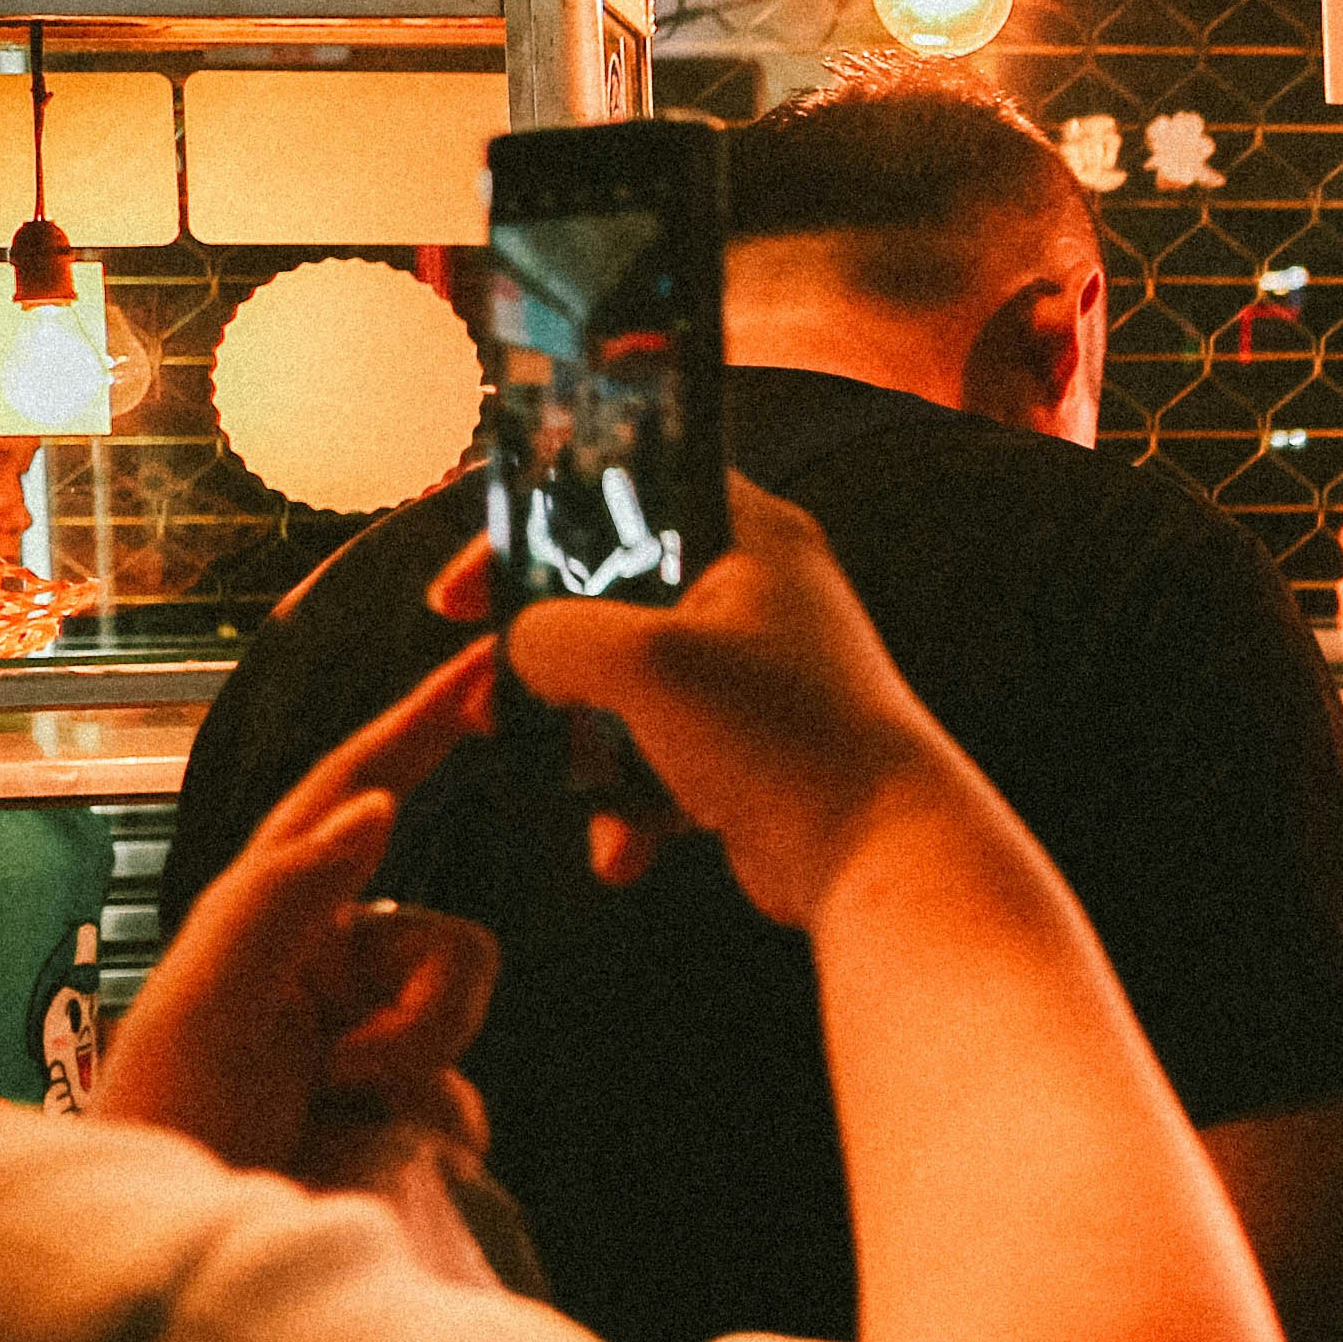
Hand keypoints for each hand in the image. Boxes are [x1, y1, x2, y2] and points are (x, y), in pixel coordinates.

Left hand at [98, 639, 502, 1178]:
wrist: (187, 1253)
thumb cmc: (167, 1121)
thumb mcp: (209, 1001)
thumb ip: (290, 898)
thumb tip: (377, 807)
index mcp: (270, 912)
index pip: (350, 795)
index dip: (415, 726)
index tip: (482, 666)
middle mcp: (332, 963)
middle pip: (448, 938)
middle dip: (420, 1011)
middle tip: (351, 1073)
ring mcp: (382, 1036)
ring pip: (469, 1005)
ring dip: (413, 1064)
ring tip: (328, 1124)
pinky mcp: (419, 1106)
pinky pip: (468, 1088)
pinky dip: (422, 1116)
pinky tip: (353, 1154)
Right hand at [479, 477, 974, 926]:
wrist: (874, 855)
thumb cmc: (775, 734)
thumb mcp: (641, 659)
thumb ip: (553, 631)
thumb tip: (518, 653)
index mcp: (750, 536)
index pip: (627, 486)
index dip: (536, 521)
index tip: (468, 584)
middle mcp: (756, 595)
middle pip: (611, 596)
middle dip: (540, 650)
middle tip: (482, 688)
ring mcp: (751, 678)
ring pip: (625, 687)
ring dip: (576, 736)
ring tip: (539, 768)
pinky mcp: (745, 752)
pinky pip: (658, 762)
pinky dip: (630, 805)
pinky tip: (623, 850)